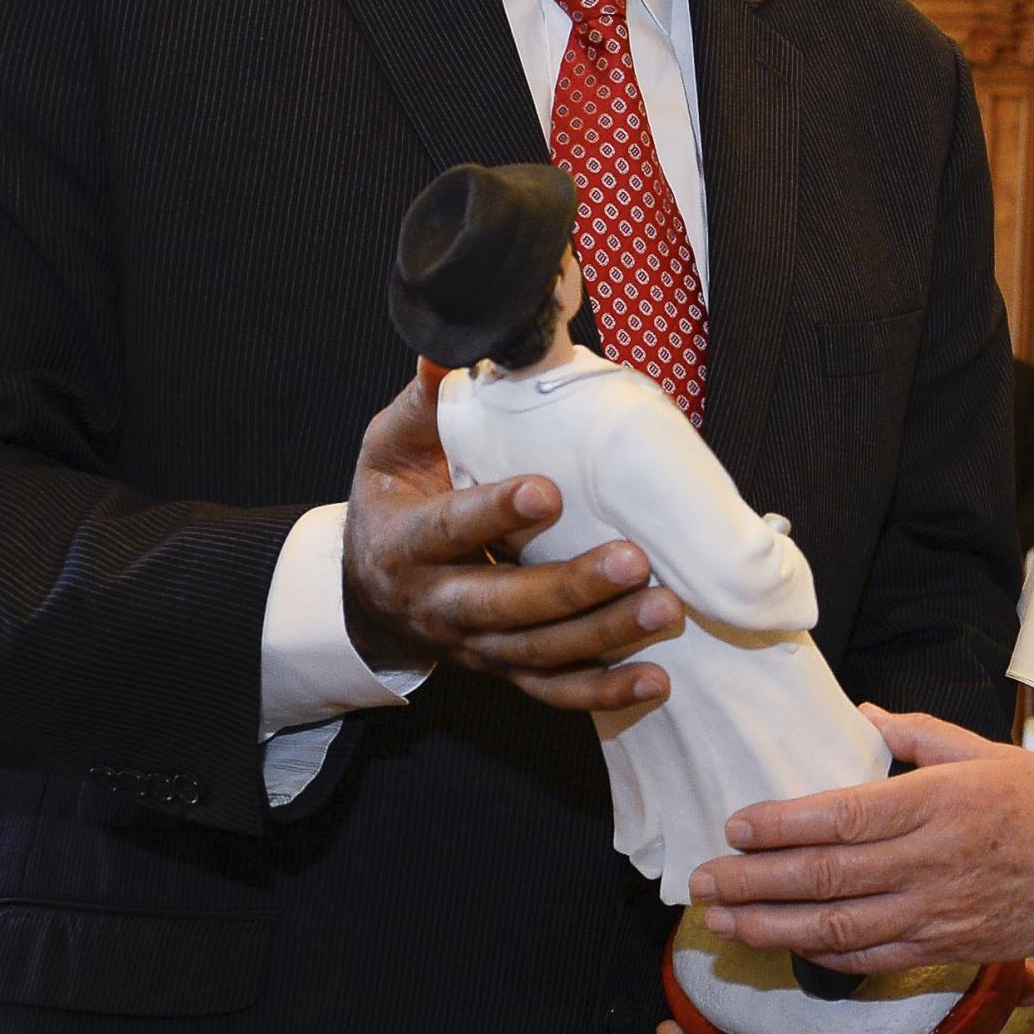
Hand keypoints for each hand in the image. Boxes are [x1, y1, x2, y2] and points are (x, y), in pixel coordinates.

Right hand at [339, 364, 678, 710]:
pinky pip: (553, 689)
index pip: (448, 530)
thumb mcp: (392, 445)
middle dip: (570, 587)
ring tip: (664, 608)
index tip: (549, 489)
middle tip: (635, 560)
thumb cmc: (393, 498)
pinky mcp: (503, 668)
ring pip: (537, 652)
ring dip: (603, 635)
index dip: (494, 513)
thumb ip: (428, 400)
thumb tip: (456, 344)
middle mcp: (437, 604)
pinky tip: (656, 679)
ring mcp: (474, 645)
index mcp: (405, 543)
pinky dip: (604, 690)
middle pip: (503, 606)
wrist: (369, 586)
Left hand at [689, 708, 1033, 972]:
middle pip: (824, 877)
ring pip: (838, 930)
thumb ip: (919, 734)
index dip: (780, 825)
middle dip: (753, 883)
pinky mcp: (944, 949)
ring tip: (722, 924)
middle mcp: (930, 861)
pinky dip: (822, 957)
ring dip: (772, 929)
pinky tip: (787, 947)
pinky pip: (871, 961)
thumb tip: (864, 714)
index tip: (733, 826)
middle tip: (700, 884)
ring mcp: (936, 913)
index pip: (841, 816)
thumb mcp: (985, 749)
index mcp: (937, 802)